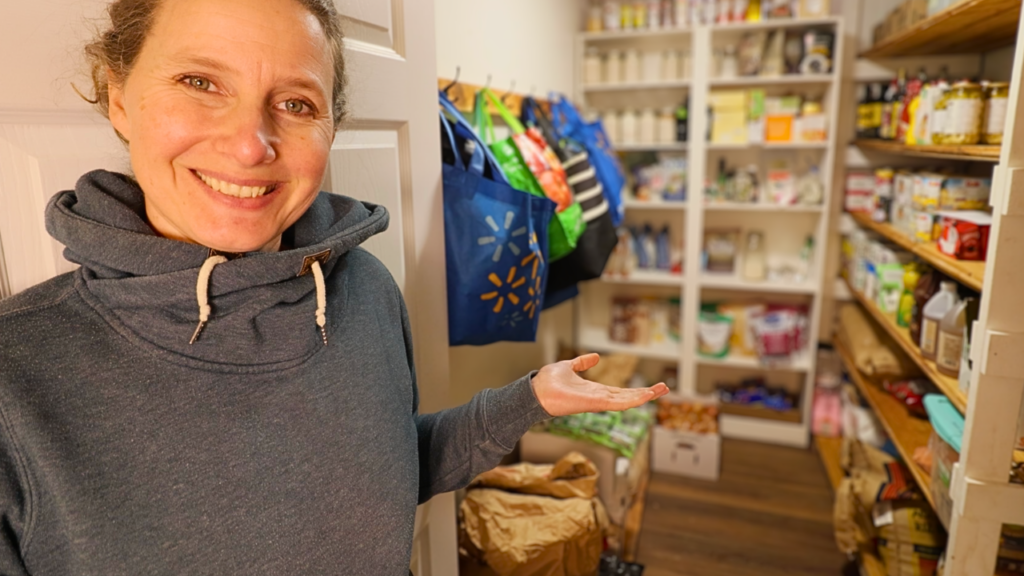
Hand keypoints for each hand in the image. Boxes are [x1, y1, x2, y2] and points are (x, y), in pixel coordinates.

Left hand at [531, 353, 669, 416]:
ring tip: (661, 390)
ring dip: (644, 396)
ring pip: (627, 401)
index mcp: (595, 391)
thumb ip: (581, 363)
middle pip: (628, 397)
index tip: (652, 387)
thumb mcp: (569, 367)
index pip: (621, 392)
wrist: (536, 390)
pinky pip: (617, 403)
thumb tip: (594, 357)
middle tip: (664, 389)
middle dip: (647, 393)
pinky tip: (645, 396)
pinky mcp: (595, 403)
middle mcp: (599, 398)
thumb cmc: (548, 382)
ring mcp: (598, 402)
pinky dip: (633, 400)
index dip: (636, 390)